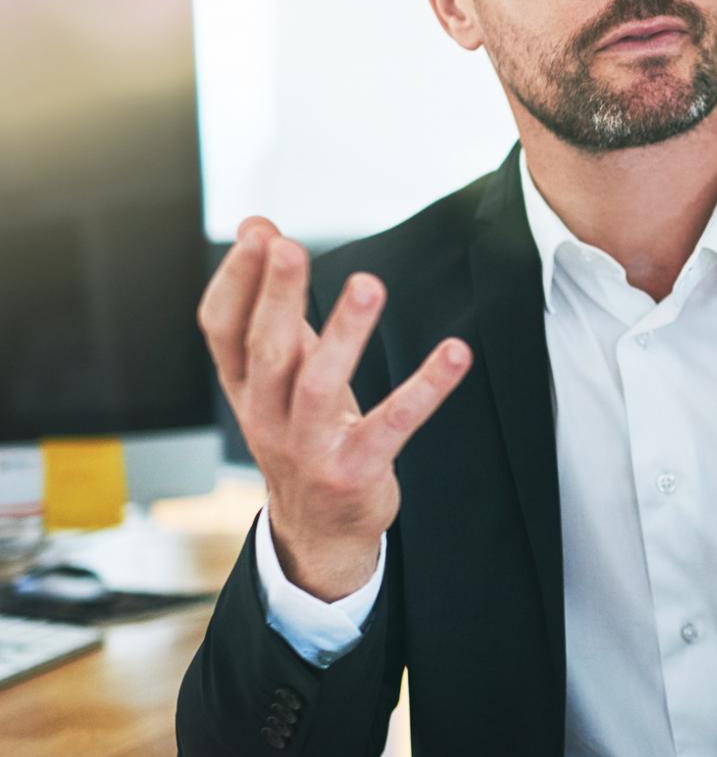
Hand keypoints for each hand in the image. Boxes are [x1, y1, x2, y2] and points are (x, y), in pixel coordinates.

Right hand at [197, 216, 472, 599]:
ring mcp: (309, 448)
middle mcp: (266, 417)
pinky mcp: (355, 471)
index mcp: (244, 388)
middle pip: (267, 351)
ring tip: (367, 285)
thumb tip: (257, 227)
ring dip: (344, 333)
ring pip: (320, 385)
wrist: (318, 529)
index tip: (257, 233)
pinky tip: (454, 352)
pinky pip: (394, 424)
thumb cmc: (302, 432)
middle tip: (291, 248)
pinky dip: (425, 388)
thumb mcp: (277, 375)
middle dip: (278, 297)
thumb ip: (271, 304)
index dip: (234, 281)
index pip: (222, 329)